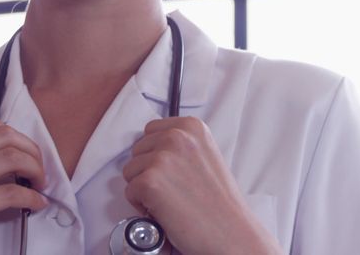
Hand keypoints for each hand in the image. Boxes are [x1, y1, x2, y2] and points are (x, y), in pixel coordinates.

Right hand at [0, 118, 47, 254]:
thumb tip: (5, 159)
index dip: (18, 138)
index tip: (28, 155)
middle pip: (4, 137)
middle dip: (32, 151)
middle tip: (39, 171)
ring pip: (10, 158)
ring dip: (36, 171)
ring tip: (40, 186)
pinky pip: (9, 193)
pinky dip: (30, 197)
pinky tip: (35, 204)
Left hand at [123, 117, 281, 254]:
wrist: (230, 232)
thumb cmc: (219, 202)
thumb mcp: (206, 155)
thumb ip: (181, 146)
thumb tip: (153, 148)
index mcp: (192, 127)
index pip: (151, 130)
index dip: (156, 154)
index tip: (171, 171)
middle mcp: (177, 136)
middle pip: (138, 149)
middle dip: (148, 170)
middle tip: (172, 189)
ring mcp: (163, 157)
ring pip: (130, 170)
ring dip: (144, 187)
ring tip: (170, 200)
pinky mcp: (150, 181)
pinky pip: (129, 191)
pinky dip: (141, 205)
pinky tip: (164, 210)